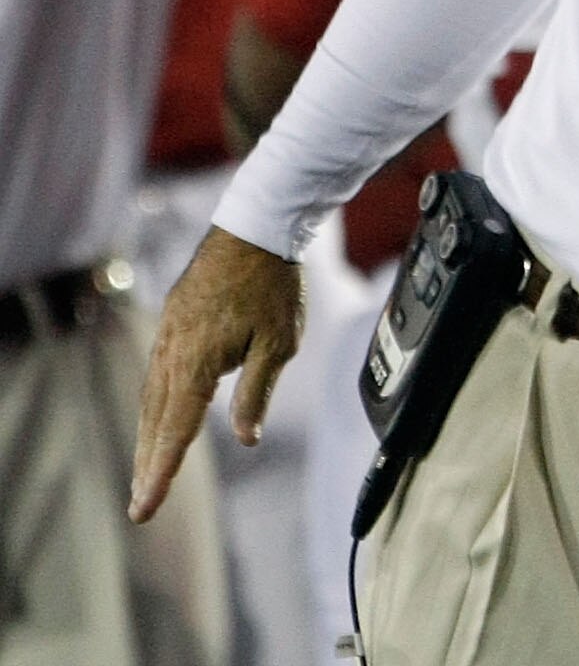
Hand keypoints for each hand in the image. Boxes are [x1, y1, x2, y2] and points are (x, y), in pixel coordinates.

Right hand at [130, 227, 302, 523]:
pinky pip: (157, 374)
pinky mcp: (171, 324)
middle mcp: (172, 354)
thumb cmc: (272, 285)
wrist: (254, 230)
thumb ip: (257, 392)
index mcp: (197, 363)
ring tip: (144, 473)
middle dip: (148, 465)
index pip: (177, 430)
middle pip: (156, 421)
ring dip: (147, 438)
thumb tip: (246, 438)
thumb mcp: (279, 342)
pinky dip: (154, 405)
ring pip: (152, 399)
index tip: (146, 506)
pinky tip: (156, 419)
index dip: (162, 471)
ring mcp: (168, 337)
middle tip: (140, 505)